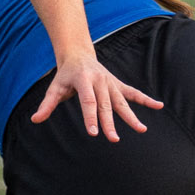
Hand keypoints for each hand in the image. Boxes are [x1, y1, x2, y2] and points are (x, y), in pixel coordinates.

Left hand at [31, 50, 163, 141]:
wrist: (79, 55)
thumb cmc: (65, 75)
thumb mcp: (54, 87)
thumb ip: (46, 105)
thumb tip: (35, 120)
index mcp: (83, 80)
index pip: (88, 101)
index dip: (90, 117)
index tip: (94, 133)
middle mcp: (100, 81)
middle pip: (106, 105)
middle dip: (110, 122)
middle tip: (113, 139)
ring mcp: (111, 82)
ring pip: (122, 101)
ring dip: (132, 116)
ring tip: (142, 130)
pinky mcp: (118, 84)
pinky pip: (134, 93)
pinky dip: (146, 99)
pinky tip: (159, 106)